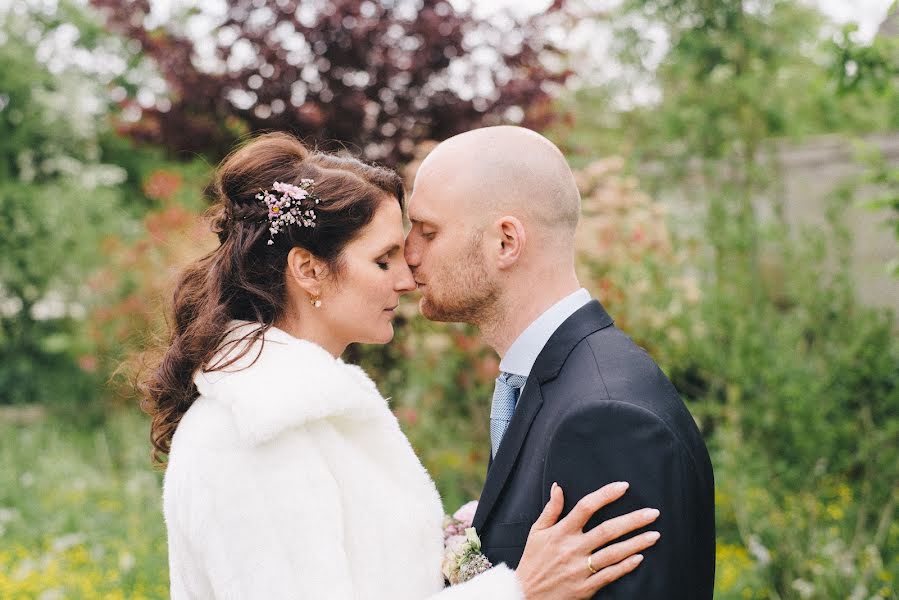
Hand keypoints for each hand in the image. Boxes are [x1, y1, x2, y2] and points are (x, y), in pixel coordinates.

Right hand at [514, 482, 659, 599]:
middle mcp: (572, 548)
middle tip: (652, 513)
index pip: (586, 507)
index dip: (606, 495)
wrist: (526, 594)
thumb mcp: (536, 531)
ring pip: (613, 553)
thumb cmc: (532, 561)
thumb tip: (558, 487)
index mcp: (561, 532)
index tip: (623, 487)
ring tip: (654, 534)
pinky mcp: (585, 587)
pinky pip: (609, 575)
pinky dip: (625, 566)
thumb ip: (551, 509)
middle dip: (632, 520)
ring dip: (636, 543)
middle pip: (607, 530)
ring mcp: (580, 568)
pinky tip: (640, 558)